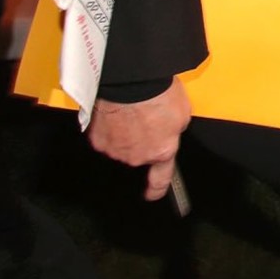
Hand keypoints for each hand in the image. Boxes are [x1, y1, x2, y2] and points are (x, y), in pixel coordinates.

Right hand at [87, 81, 191, 199]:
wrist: (131, 83)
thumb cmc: (158, 94)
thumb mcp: (182, 114)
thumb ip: (174, 130)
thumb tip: (167, 131)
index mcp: (161, 152)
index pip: (160, 179)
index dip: (156, 189)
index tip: (152, 194)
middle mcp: (137, 156)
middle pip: (139, 154)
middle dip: (143, 139)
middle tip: (147, 117)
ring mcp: (115, 149)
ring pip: (121, 145)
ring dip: (125, 133)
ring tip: (132, 111)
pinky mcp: (97, 139)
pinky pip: (105, 135)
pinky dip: (110, 126)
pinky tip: (117, 112)